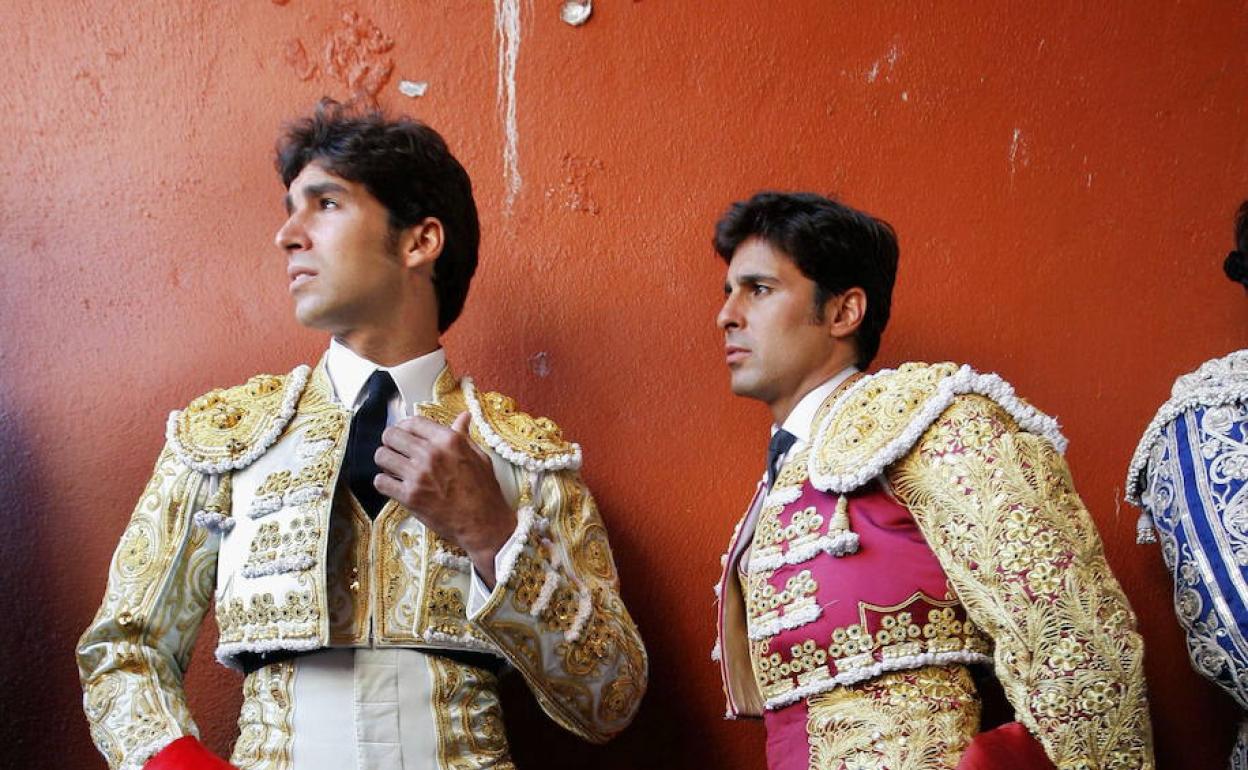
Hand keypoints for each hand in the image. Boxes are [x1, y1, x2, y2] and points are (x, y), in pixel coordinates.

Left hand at [374, 412, 515, 586]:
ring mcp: (418, 475)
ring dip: (385, 461)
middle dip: (392, 441)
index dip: (405, 426)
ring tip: (394, 467)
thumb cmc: (484, 492)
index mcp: (449, 440)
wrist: (483, 524)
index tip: (405, 433)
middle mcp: (431, 454)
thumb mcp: (479, 457)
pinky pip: (380, 481)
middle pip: (392, 435)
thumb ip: (464, 436)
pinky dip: (384, 482)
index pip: (413, 422)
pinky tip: (394, 484)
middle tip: (397, 450)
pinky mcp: (409, 496)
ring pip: (381, 456)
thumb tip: (463, 417)